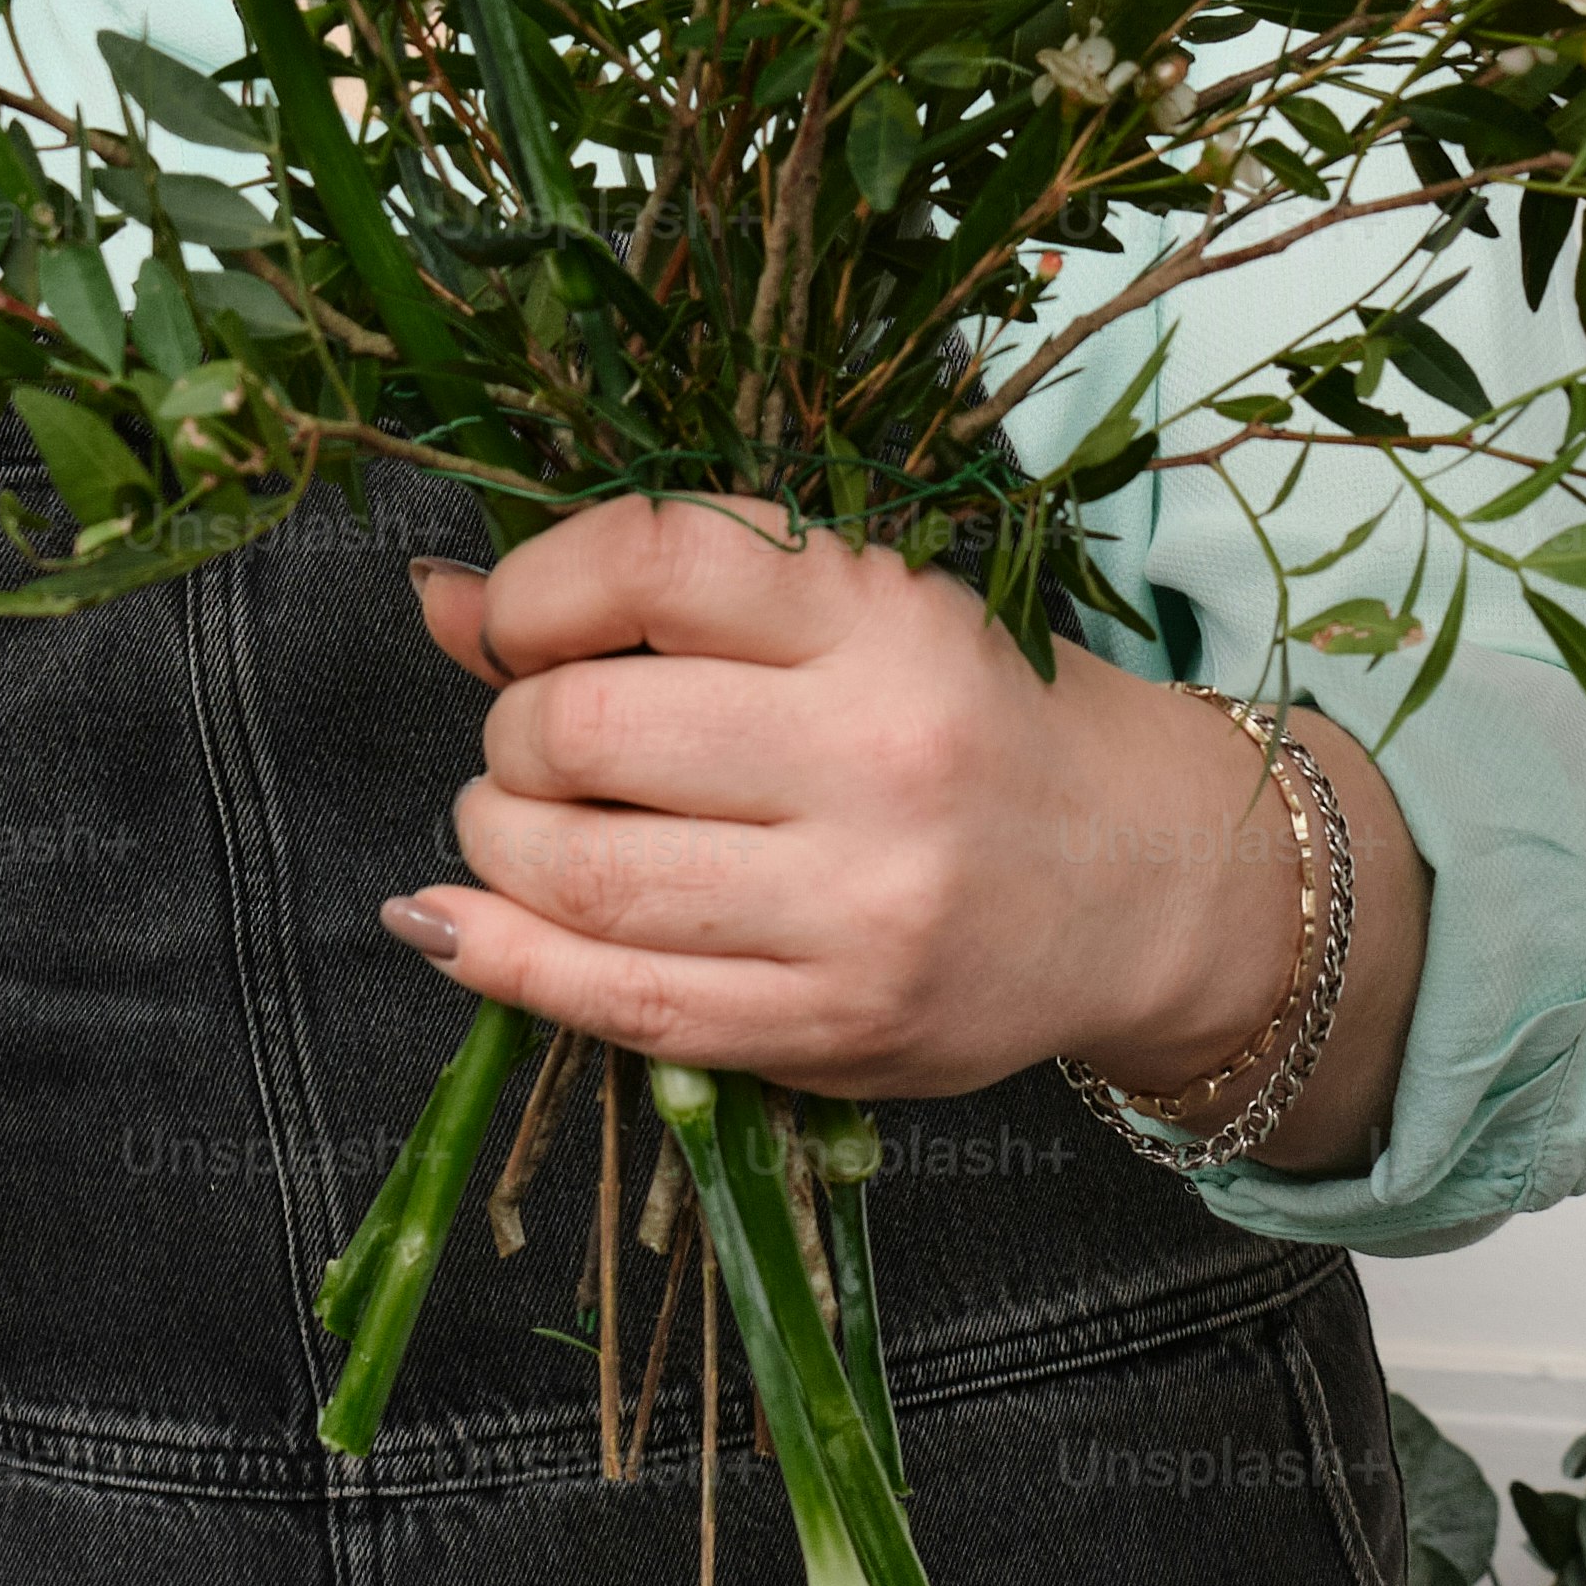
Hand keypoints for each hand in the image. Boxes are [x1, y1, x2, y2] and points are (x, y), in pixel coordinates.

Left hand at [390, 500, 1426, 1165]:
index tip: (520, 624)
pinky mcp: (836, 1028)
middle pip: (584, 728)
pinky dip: (497, 959)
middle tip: (541, 745)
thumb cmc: (971, 723)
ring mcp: (859, 907)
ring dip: (496, 842)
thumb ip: (654, 600)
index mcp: (886, 616)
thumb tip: (441, 596)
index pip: (650, 557)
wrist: (1144, 878)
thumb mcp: (850, 615)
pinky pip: (614, 1002)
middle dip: (514, 734)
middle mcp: (879, 755)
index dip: (535, 588)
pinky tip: (452, 922)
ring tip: (519, 826)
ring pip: (578, 874)